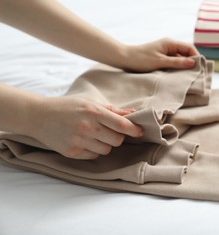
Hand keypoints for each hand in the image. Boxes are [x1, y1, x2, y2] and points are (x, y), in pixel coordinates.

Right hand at [28, 96, 142, 159]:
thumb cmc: (68, 107)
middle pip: (117, 140)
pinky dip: (94, 150)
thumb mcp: (90, 103)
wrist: (39, 116)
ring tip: (94, 135)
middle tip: (109, 131)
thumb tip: (133, 113)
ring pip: (107, 149)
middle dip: (118, 137)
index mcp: (94, 112)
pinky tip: (85, 141)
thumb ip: (113, 110)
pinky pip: (94, 156)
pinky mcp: (72, 152)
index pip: (122, 125)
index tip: (140, 132)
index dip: (134, 130)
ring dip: (105, 144)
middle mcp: (88, 127)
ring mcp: (79, 141)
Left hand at [120, 38, 199, 71]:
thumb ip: (176, 63)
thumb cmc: (140, 59)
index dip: (196, 57)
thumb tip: (193, 63)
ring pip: (180, 59)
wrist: (124, 59)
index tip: (200, 68)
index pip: (189, 48)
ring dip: (183, 67)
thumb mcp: (160, 62)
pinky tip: (177, 76)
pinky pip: (173, 63)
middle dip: (191, 63)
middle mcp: (169, 46)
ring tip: (187, 77)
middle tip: (196, 75)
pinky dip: (176, 69)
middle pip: (186, 53)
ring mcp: (165, 52)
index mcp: (170, 43)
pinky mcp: (161, 58)